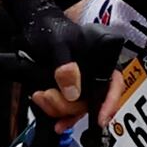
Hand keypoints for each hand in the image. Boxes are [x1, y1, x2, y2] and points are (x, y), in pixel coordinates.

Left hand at [8, 0, 140, 122]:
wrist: (33, 28)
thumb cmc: (50, 29)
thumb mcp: (57, 45)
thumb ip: (65, 66)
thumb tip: (72, 92)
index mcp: (100, 62)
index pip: (114, 85)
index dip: (109, 104)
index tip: (100, 119)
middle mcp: (92, 76)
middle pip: (90, 103)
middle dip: (67, 106)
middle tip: (48, 96)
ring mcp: (79, 85)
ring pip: (75, 109)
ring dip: (56, 107)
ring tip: (40, 95)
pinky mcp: (65, 91)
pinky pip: (63, 108)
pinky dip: (52, 110)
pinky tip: (42, 102)